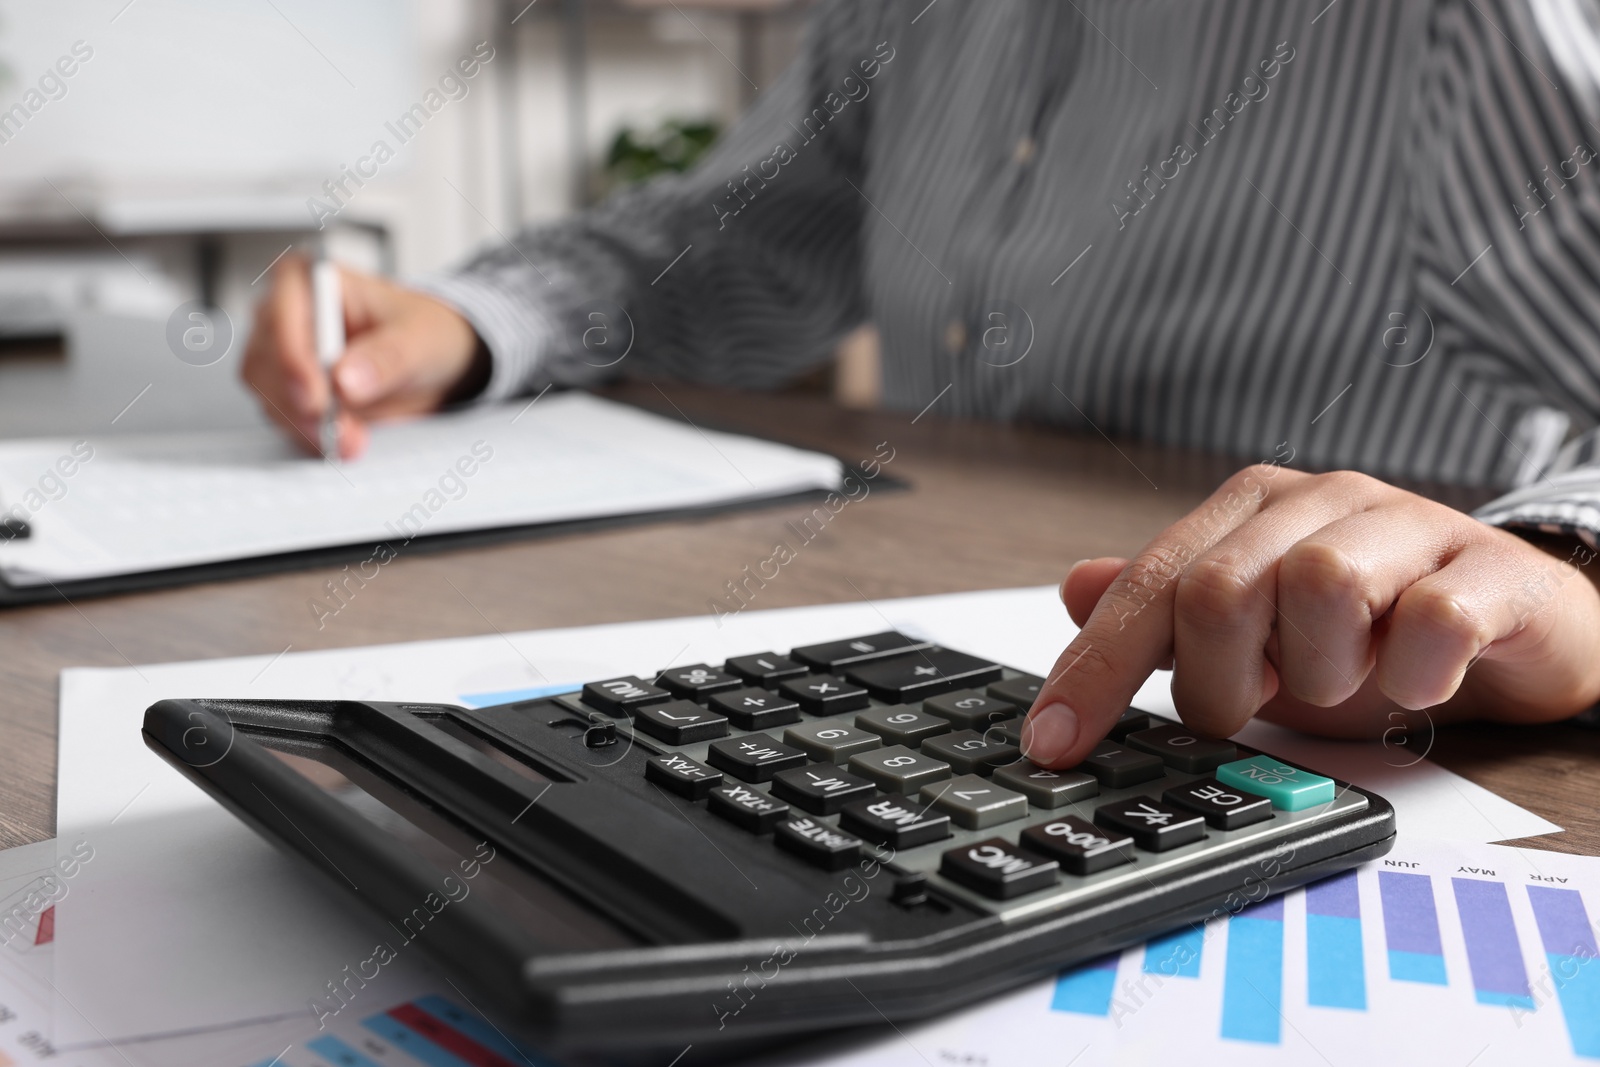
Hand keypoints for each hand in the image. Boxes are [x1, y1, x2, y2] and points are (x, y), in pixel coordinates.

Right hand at [241, 255, 484, 458]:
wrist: (428, 361)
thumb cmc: (422, 331)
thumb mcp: (419, 339)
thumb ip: (386, 357)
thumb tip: (345, 380)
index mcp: (309, 279)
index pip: (281, 316)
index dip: (293, 360)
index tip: (317, 398)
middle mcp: (285, 314)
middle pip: (267, 361)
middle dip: (304, 404)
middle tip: (344, 432)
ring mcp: (280, 354)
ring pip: (270, 395)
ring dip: (308, 425)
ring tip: (353, 439)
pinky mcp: (287, 390)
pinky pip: (283, 418)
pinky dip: (310, 435)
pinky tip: (343, 439)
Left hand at [1020, 465, 1599, 768]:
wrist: (1515, 626)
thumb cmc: (1373, 631)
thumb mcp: (1256, 638)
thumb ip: (1169, 617)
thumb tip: (1077, 588)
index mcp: (1248, 512)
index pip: (1148, 587)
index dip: (1094, 670)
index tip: (1051, 744)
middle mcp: (1318, 502)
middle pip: (1220, 590)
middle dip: (1222, 683)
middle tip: (1253, 706)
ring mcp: (1405, 525)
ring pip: (1320, 587)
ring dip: (1322, 673)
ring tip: (1345, 680)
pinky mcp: (1486, 568)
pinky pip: (1432, 619)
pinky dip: (1412, 674)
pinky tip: (1415, 684)